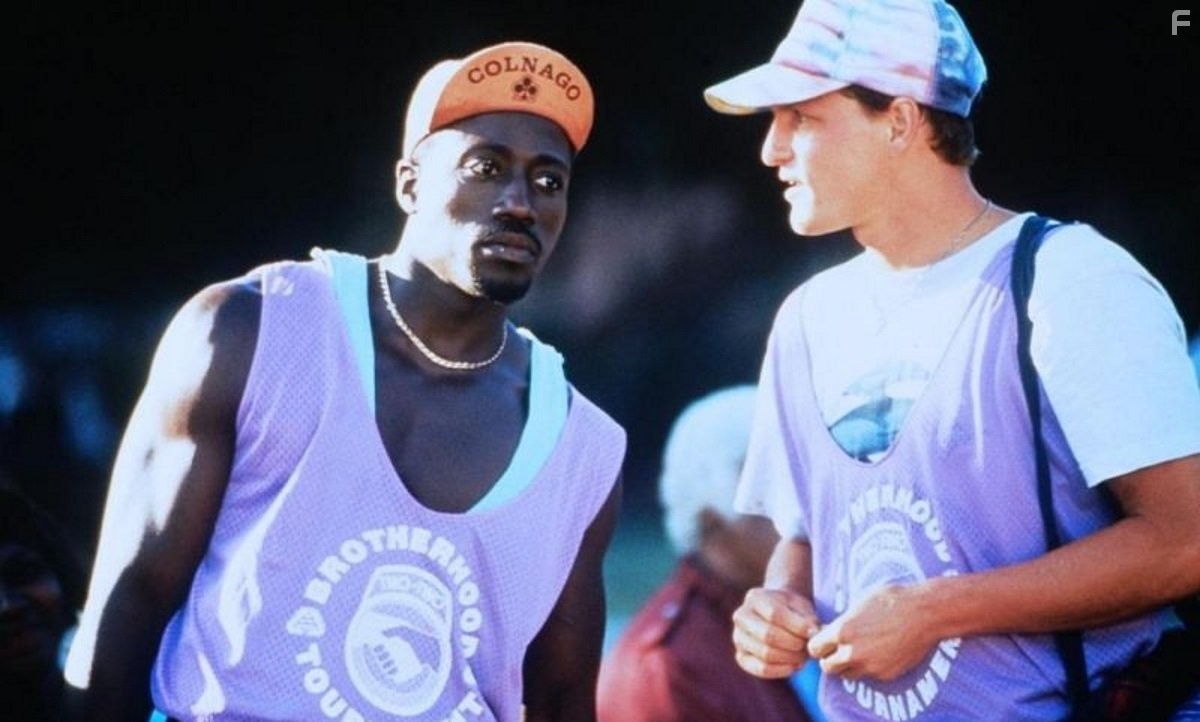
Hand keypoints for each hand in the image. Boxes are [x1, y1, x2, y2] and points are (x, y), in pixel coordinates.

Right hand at [732, 587, 820, 678]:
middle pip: (768, 635)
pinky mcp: (741, 657)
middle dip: (794, 644)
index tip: (814, 633)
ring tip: (803, 656)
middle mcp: (741, 616)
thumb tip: (814, 634)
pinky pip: (760, 669)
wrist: (778, 615)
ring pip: (765, 653)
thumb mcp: (801, 606)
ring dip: (790, 658)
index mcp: (755, 598)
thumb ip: (807, 619)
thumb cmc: (792, 610)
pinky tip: (794, 666)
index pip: (774, 614)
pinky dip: (781, 670)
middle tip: (809, 647)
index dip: (797, 626)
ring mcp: (738, 637)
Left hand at [807, 582, 937, 681]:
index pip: (814, 649)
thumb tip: (832, 630)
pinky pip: (869, 676)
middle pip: (827, 667)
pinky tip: (879, 653)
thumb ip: (843, 621)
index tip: (825, 641)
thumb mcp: (860, 603)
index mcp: (842, 631)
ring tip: (859, 652)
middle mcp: (852, 652)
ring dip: (848, 666)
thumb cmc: (893, 600)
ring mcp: (869, 666)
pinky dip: (869, 668)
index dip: (818, 645)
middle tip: (839, 650)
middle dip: (830, 659)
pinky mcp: (885, 674)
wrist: (926, 613)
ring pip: (847, 675)